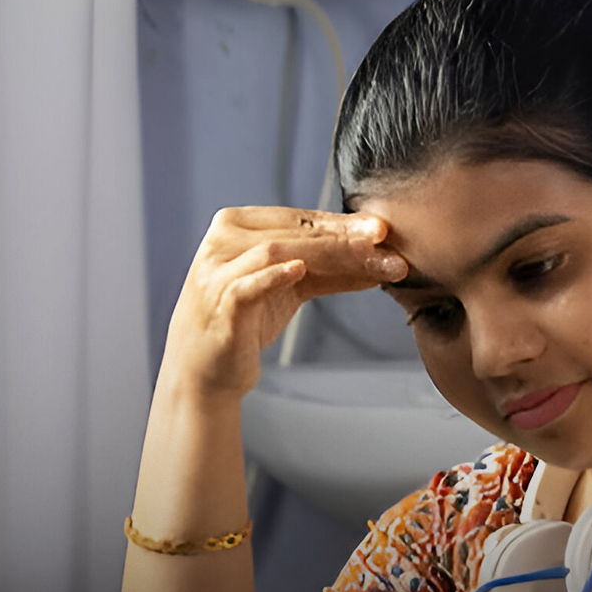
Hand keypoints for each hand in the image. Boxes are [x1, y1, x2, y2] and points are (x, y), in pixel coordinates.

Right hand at [160, 207, 405, 398]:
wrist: (205, 372)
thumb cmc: (245, 323)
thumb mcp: (290, 290)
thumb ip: (328, 270)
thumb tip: (382, 258)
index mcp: (238, 226)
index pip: (298, 219)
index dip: (342, 222)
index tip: (383, 230)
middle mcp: (224, 241)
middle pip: (294, 233)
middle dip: (344, 238)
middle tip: (386, 243)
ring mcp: (218, 271)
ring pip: (278, 252)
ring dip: (329, 255)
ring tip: (367, 259)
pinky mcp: (219, 303)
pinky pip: (248, 284)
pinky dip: (274, 274)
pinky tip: (300, 270)